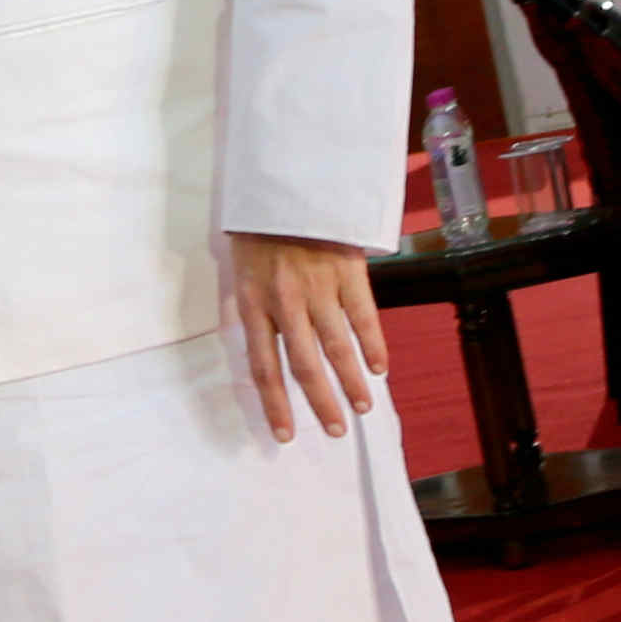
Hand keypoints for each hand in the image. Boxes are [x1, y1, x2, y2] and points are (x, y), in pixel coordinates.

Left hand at [230, 232, 383, 443]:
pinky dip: (373, 345)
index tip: (284, 434)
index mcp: (253, 304)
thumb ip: (254, 312)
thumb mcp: (241, 272)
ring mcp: (319, 287)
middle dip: (320, 402)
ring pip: (338, 346)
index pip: (263, 366)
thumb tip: (264, 353)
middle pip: (304, 364)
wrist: (288, 187)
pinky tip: (379, 368)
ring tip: (362, 408)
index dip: (275, 403)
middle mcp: (286, 301)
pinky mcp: (348, 272)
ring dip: (351, 381)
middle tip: (334, 430)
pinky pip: (364, 316)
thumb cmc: (259, 233)